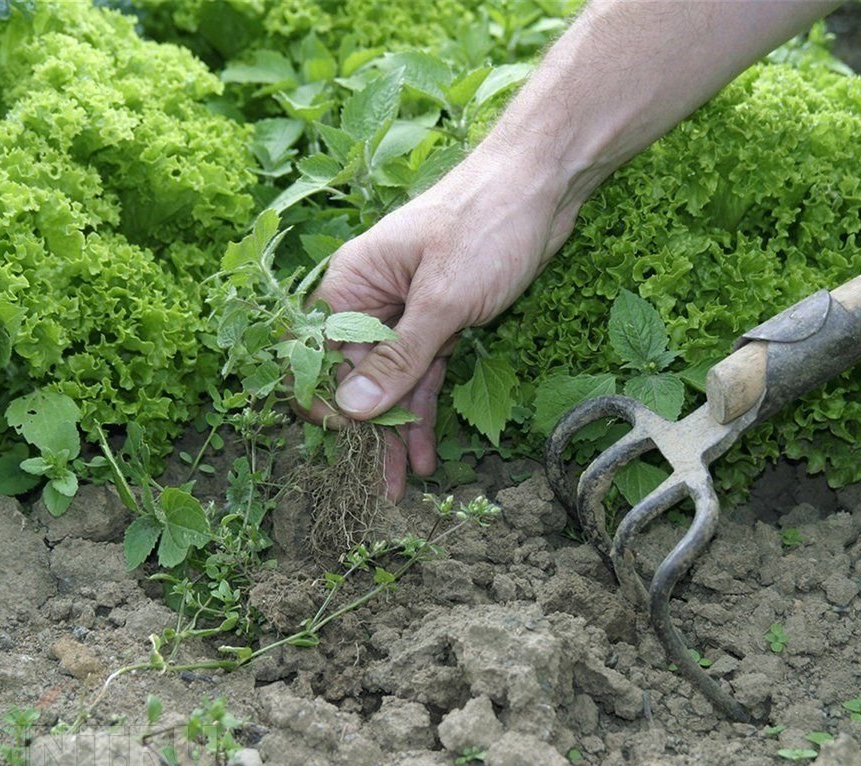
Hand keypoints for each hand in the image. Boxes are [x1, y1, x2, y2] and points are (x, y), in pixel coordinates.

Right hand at [309, 144, 580, 499]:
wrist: (543, 184)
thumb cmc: (485, 225)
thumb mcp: (441, 300)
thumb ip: (397, 359)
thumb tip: (350, 409)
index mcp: (353, 282)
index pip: (316, 351)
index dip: (323, 398)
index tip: (342, 441)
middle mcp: (373, 298)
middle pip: (356, 374)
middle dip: (366, 430)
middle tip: (378, 485)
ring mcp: (409, 310)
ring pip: (393, 382)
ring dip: (398, 431)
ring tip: (402, 486)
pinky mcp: (444, 319)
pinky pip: (425, 372)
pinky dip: (427, 409)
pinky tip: (429, 452)